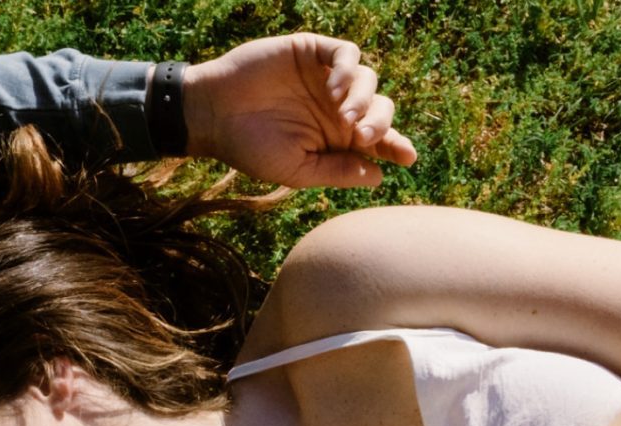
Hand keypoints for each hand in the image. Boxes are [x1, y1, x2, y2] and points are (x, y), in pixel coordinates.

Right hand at [181, 33, 418, 186]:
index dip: (396, 146)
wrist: (213, 114)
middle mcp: (335, 107)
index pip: (378, 141)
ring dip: (364, 97)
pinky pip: (346, 53)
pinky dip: (348, 68)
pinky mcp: (311, 52)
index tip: (408, 157)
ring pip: (368, 80)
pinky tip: (334, 89)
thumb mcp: (297, 169)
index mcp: (335, 138)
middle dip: (381, 123)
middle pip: (380, 108)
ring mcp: (324, 78)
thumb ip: (336, 171)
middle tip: (365, 136)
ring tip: (345, 115)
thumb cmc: (250, 148)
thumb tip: (379, 177)